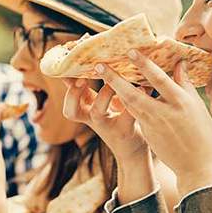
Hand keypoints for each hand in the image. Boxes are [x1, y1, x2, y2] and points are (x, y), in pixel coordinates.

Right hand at [63, 78, 159, 202]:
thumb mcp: (101, 105)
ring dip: (103, 94)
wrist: (134, 151)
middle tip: (82, 79)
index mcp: (86, 112)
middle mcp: (93, 121)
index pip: (68, 100)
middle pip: (72, 111)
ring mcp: (108, 127)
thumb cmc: (117, 120)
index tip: (68, 71)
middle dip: (74, 94)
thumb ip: (92, 90)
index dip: (66, 87)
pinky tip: (145, 85)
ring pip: (97, 112)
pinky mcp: (125, 130)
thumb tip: (85, 61)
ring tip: (113, 81)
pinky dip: (136, 98)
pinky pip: (128, 114)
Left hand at [97, 52, 211, 194]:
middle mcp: (163, 113)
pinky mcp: (146, 134)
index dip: (144, 64)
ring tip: (103, 74)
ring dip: (115, 89)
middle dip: (115, 79)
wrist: (197, 166)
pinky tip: (118, 90)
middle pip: (134, 94)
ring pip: (130, 104)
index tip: (130, 51)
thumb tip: (180, 63)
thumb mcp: (197, 106)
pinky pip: (135, 113)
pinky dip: (126, 101)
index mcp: (180, 103)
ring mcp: (152, 125)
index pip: (159, 79)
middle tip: (99, 66)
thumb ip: (184, 84)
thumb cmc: (202, 133)